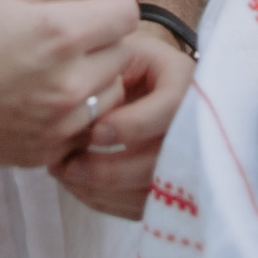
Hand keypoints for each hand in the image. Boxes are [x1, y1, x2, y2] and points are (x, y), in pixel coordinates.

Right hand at [0, 0, 142, 173]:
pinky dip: (74, 110)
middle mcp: (67, 83)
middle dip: (105, 35)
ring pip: (110, 94)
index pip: (128, 12)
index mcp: (59, 33)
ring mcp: (57, 124)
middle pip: (123, 52)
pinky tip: (38, 96)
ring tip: (52, 65)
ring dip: (95, 75)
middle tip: (68, 29)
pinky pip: (84, 127)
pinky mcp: (44, 152)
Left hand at [48, 24, 197, 218]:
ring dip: (105, 189)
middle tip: (70, 167)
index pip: (171, 105)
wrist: (126, 72)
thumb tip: (91, 126)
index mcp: (183, 77)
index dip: (134, 124)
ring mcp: (184, 154)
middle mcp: (193, 117)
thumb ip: (109, 80)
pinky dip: (108, 200)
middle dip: (113, 168)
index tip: (96, 133)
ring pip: (153, 188)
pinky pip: (143, 204)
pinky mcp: (167, 182)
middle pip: (164, 157)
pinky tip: (78, 186)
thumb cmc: (114, 56)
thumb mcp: (113, 52)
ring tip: (65, 174)